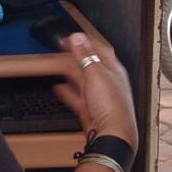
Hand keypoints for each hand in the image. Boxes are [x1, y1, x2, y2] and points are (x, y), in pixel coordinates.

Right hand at [53, 33, 137, 152]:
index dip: (84, 42)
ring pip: (82, 79)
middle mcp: (108, 82)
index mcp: (114, 70)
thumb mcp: (95, 73)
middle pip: (90, 64)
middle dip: (76, 55)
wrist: (112, 134)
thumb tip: (78, 38)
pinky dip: (67, 91)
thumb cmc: (112, 106)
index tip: (70, 37)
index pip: (99, 49)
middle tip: (61, 48)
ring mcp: (99, 97)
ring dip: (70, 71)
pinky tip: (59, 88)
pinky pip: (77, 96)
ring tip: (57, 65)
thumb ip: (85, 55)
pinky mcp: (91, 110)